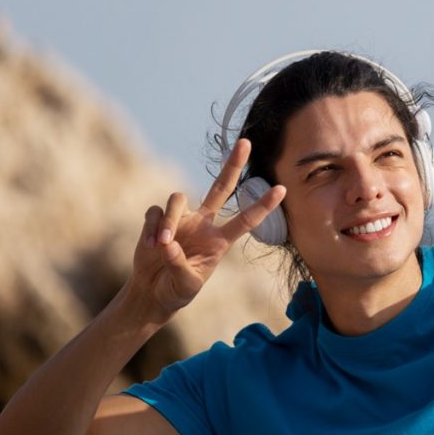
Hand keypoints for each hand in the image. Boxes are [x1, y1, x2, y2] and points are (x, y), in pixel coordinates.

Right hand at [129, 139, 286, 319]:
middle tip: (245, 141)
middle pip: (221, 186)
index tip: (283, 189)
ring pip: (178, 199)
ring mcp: (182, 219)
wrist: (152, 293)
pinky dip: (152, 227)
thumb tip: (169, 244)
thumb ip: (179, 265)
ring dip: (169, 221)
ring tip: (162, 245)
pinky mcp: (158, 220)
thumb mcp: (185, 285)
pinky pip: (156, 211)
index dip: (263, 205)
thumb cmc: (176, 291)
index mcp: (219, 241)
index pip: (246, 219)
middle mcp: (203, 224)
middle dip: (233, 164)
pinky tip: (150, 246)